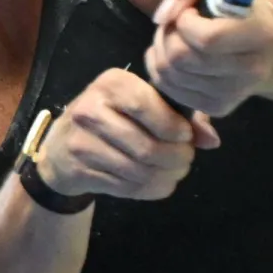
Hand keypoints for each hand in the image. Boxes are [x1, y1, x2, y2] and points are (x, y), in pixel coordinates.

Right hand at [39, 67, 220, 200]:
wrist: (62, 145)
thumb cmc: (113, 117)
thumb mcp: (143, 103)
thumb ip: (180, 116)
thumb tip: (211, 140)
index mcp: (112, 83)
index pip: (146, 106)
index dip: (173, 127)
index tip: (186, 136)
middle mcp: (91, 109)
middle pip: (146, 146)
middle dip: (176, 158)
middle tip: (186, 159)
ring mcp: (82, 142)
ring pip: (138, 171)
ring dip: (166, 176)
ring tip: (175, 171)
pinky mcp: (80, 170)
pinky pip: (126, 187)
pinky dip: (150, 189)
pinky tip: (158, 182)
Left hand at [145, 0, 272, 117]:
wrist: (257, 37)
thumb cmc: (235, 1)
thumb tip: (162, 17)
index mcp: (262, 34)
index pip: (208, 39)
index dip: (185, 22)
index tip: (189, 11)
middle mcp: (255, 69)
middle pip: (183, 58)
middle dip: (168, 35)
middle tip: (176, 23)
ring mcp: (237, 93)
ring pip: (173, 75)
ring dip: (160, 50)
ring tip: (174, 37)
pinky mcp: (219, 107)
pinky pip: (172, 92)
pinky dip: (160, 71)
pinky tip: (172, 55)